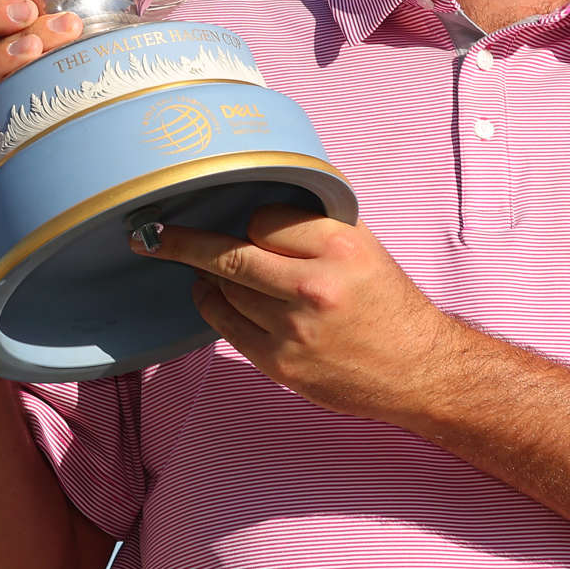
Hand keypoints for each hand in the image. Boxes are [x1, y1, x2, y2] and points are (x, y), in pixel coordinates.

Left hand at [141, 208, 467, 421]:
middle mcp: (313, 286)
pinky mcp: (281, 365)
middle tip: (151, 234)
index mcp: (338, 246)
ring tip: (207, 272)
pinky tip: (215, 298)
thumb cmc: (389, 303)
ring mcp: (293, 330)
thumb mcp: (365, 246)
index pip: (262, 219)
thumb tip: (257, 199)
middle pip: (229, 255)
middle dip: (183, 242)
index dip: (254, 223)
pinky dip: (215, 309)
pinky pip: (226, 328)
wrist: (419, 370)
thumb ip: (316, 222)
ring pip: (224, 292)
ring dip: (209, 279)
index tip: (249, 225)